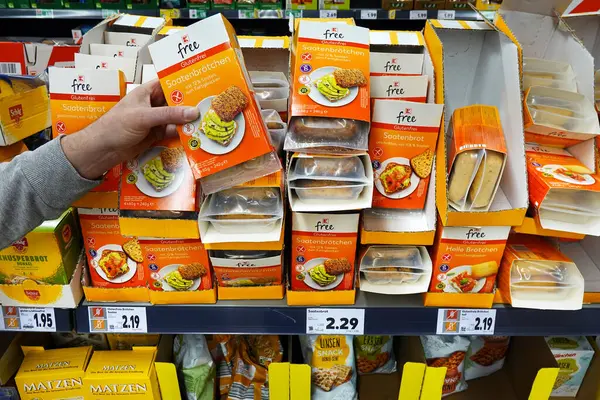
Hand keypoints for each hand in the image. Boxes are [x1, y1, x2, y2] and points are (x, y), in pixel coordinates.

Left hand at [61, 79, 198, 179]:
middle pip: (177, 102)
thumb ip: (169, 114)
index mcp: (147, 92)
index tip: (203, 82)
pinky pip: (174, 133)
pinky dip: (184, 134)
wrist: (104, 150)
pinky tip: (197, 134)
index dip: (184, 82)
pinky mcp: (158, 135)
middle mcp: (154, 104)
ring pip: (177, 118)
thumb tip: (193, 112)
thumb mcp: (144, 116)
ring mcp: (156, 120)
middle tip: (211, 105)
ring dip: (189, 121)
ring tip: (209, 120)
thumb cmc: (117, 126)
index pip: (169, 82)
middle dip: (191, 104)